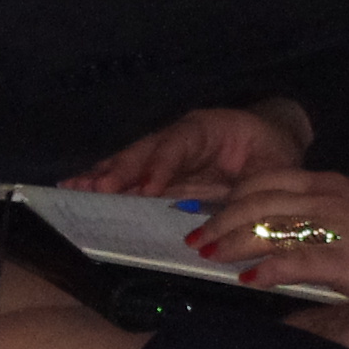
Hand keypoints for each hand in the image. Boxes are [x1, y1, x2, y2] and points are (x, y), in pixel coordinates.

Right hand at [81, 100, 308, 199]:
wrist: (273, 138)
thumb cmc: (274, 151)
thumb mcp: (275, 168)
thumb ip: (253, 190)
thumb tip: (229, 219)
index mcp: (208, 128)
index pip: (180, 143)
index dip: (162, 165)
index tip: (146, 187)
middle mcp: (179, 137)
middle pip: (145, 150)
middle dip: (120, 169)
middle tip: (95, 188)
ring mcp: (166, 154)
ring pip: (131, 162)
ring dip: (103, 175)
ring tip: (73, 187)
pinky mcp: (160, 174)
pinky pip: (130, 177)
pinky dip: (105, 183)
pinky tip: (78, 190)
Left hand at [192, 168, 348, 295]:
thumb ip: (320, 220)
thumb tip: (283, 237)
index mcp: (330, 184)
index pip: (268, 179)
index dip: (234, 194)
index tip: (212, 208)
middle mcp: (326, 199)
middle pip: (258, 200)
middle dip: (223, 218)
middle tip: (198, 237)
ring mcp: (334, 226)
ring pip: (269, 226)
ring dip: (234, 240)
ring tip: (210, 255)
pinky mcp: (344, 258)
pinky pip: (296, 260)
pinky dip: (268, 268)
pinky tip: (249, 278)